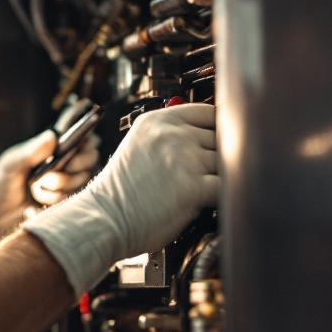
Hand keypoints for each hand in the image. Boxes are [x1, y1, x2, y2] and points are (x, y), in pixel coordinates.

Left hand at [0, 129, 99, 246]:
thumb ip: (29, 152)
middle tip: (46, 180)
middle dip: (67, 174)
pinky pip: (74, 206)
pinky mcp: (70, 208)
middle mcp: (69, 166)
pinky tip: (32, 210)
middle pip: (90, 162)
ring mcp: (72, 187)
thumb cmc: (2, 186)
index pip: (86, 139)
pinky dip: (50, 208)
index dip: (86, 144)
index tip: (71, 156)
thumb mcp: (10, 166)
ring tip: (33, 194)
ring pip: (81, 186)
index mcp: (56, 149)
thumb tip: (52, 136)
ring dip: (54, 193)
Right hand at [23, 103, 218, 296]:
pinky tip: (214, 203)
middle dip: (222, 156)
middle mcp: (172, 134)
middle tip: (211, 174)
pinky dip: (226, 196)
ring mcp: (184, 159)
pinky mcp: (193, 187)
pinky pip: (227, 186)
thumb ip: (168, 137)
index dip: (219, 129)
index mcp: (157, 121)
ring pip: (228, 161)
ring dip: (225, 177)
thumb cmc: (119, 193)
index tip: (222, 142)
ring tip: (211, 190)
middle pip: (222, 137)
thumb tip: (205, 140)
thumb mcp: (138, 147)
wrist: (103, 220)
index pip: (208, 111)